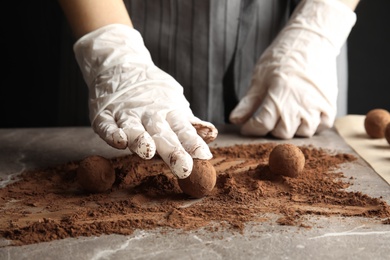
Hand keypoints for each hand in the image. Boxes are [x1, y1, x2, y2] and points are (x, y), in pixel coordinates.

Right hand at [73, 24, 217, 178]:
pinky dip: (112, 133)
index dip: (193, 142)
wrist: (120, 65)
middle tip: (183, 167)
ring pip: (134, 128)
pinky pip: (107, 126)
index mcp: (169, 112)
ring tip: (148, 151)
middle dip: (173, 151)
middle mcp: (149, 114)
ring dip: (141, 140)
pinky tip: (119, 142)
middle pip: (162, 133)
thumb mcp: (175, 104)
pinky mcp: (104, 115)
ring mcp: (126, 114)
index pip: (183, 129)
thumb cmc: (153, 94)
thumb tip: (212, 135)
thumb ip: (190, 124)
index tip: (204, 156)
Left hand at [229, 0, 355, 138]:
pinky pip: (322, 126)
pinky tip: (303, 115)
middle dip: (272, 130)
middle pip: (282, 133)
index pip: (262, 125)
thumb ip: (248, 103)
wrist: (311, 40)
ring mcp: (316, 106)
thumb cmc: (282, 57)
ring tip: (286, 117)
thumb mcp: (259, 77)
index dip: (251, 129)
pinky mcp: (329, 105)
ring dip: (292, 129)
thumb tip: (234, 120)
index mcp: (278, 96)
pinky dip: (312, 125)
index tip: (247, 127)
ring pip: (303, 133)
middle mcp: (299, 105)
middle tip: (268, 120)